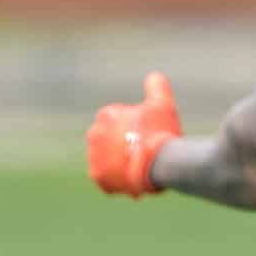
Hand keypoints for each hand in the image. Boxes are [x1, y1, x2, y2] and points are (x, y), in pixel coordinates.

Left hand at [86, 71, 181, 197]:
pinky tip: (131, 178)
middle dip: (124, 145)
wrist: (157, 162)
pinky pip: (106, 178)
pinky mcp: (97, 176)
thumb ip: (157, 86)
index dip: (135, 129)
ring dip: (119, 162)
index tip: (146, 136)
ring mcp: (93, 156)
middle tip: (142, 152)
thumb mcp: (162, 104)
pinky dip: (116, 179)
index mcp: (105, 115)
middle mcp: (93, 133)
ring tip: (137, 166)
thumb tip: (154, 76)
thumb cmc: (160, 132)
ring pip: (108, 159)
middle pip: (111, 141)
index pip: (118, 122)